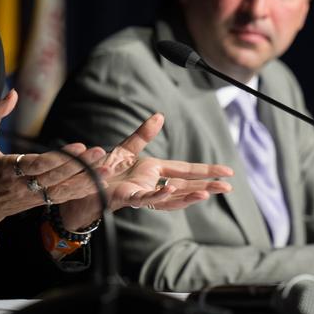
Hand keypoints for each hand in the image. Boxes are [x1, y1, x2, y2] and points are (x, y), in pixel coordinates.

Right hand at [0, 90, 104, 229]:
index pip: (37, 164)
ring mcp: (33, 197)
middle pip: (56, 177)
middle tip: (100, 152)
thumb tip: (12, 94)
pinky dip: (82, 191)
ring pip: (64, 190)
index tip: (79, 146)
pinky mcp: (40, 203)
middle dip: (80, 166)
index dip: (59, 157)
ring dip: (86, 179)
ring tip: (107, 168)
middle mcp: (23, 185)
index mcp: (8, 170)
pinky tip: (100, 182)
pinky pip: (64, 198)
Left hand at [58, 113, 233, 228]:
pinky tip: (173, 191)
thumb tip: (160, 116)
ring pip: (173, 198)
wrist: (84, 181)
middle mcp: (154, 184)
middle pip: (187, 186)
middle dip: (207, 188)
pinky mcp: (131, 197)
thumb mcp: (127, 147)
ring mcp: (145, 192)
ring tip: (208, 193)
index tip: (228, 173)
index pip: (188, 171)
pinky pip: (148, 198)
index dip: (208, 171)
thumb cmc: (105, 168)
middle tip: (228, 188)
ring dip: (190, 196)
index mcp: (157, 171)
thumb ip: (144, 133)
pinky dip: (161, 195)